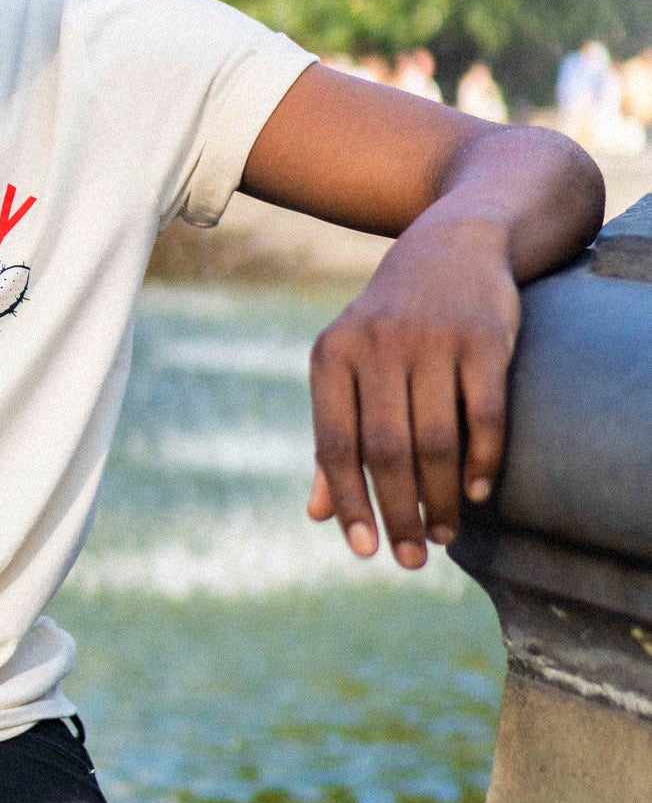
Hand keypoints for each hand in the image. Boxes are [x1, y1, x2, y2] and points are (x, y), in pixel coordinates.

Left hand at [306, 214, 518, 566]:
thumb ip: (333, 437)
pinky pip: (485, 416)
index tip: (365, 550)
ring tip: (445, 533)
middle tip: (413, 557)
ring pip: (436, 441)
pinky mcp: (485, 338)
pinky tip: (478, 493)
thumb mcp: (348, 367)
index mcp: (332, 355)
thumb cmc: (391, 325)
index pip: (334, 445)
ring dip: (442, 498)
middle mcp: (378, 345)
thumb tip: (318, 514)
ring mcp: (433, 340)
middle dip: (399, 512)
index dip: (349, 502)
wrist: (453, 245)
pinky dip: (483, 462)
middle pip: (387, 451)